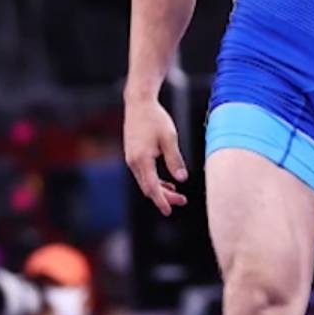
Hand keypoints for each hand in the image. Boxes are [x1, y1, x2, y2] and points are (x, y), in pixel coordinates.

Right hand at [124, 99, 188, 214]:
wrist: (139, 103)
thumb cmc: (155, 118)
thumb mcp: (169, 139)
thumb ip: (175, 160)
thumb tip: (182, 179)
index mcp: (141, 160)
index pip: (152, 187)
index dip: (161, 200)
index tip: (169, 211)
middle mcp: (133, 162)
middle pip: (148, 187)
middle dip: (164, 197)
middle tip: (182, 201)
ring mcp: (131, 159)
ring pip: (145, 182)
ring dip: (160, 189)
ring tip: (177, 194)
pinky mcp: (133, 155)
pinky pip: (143, 174)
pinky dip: (155, 180)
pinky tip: (168, 182)